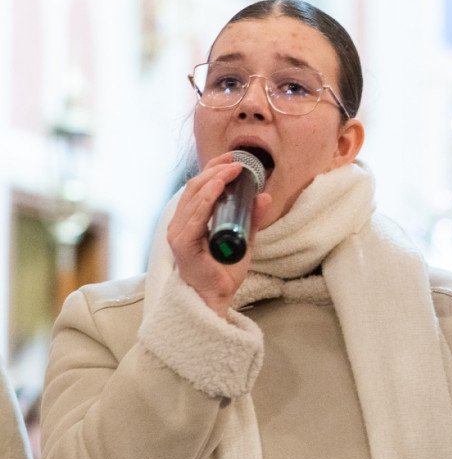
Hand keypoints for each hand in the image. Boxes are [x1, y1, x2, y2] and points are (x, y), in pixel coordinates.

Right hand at [166, 152, 271, 316]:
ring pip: (194, 196)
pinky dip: (207, 198)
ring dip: (214, 179)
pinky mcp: (183, 242)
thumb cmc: (224, 273)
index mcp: (192, 220)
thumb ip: (252, 219)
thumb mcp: (244, 240)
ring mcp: (179, 232)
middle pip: (195, 187)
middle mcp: (181, 223)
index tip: (233, 159)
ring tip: (232, 169)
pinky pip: (195, 215)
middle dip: (216, 169)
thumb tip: (265, 196)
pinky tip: (219, 185)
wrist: (215, 298)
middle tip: (237, 161)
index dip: (214, 169)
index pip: (200, 188)